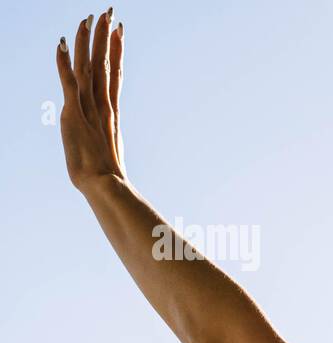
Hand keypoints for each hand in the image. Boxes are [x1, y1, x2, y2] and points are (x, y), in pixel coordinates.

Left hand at [55, 10, 125, 191]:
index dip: (116, 51)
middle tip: (110, 12)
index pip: (114, 74)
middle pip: (105, 63)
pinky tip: (62, 43)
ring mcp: (89, 107)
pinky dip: (64, 62)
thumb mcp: (108, 156)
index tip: (119, 32)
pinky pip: (68, 81)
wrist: (104, 185)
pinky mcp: (73, 113)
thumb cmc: (108, 178)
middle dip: (107, 37)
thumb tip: (113, 155)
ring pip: (89, 66)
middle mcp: (103, 104)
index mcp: (112, 112)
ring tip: (90, 18)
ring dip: (89, 41)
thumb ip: (108, 146)